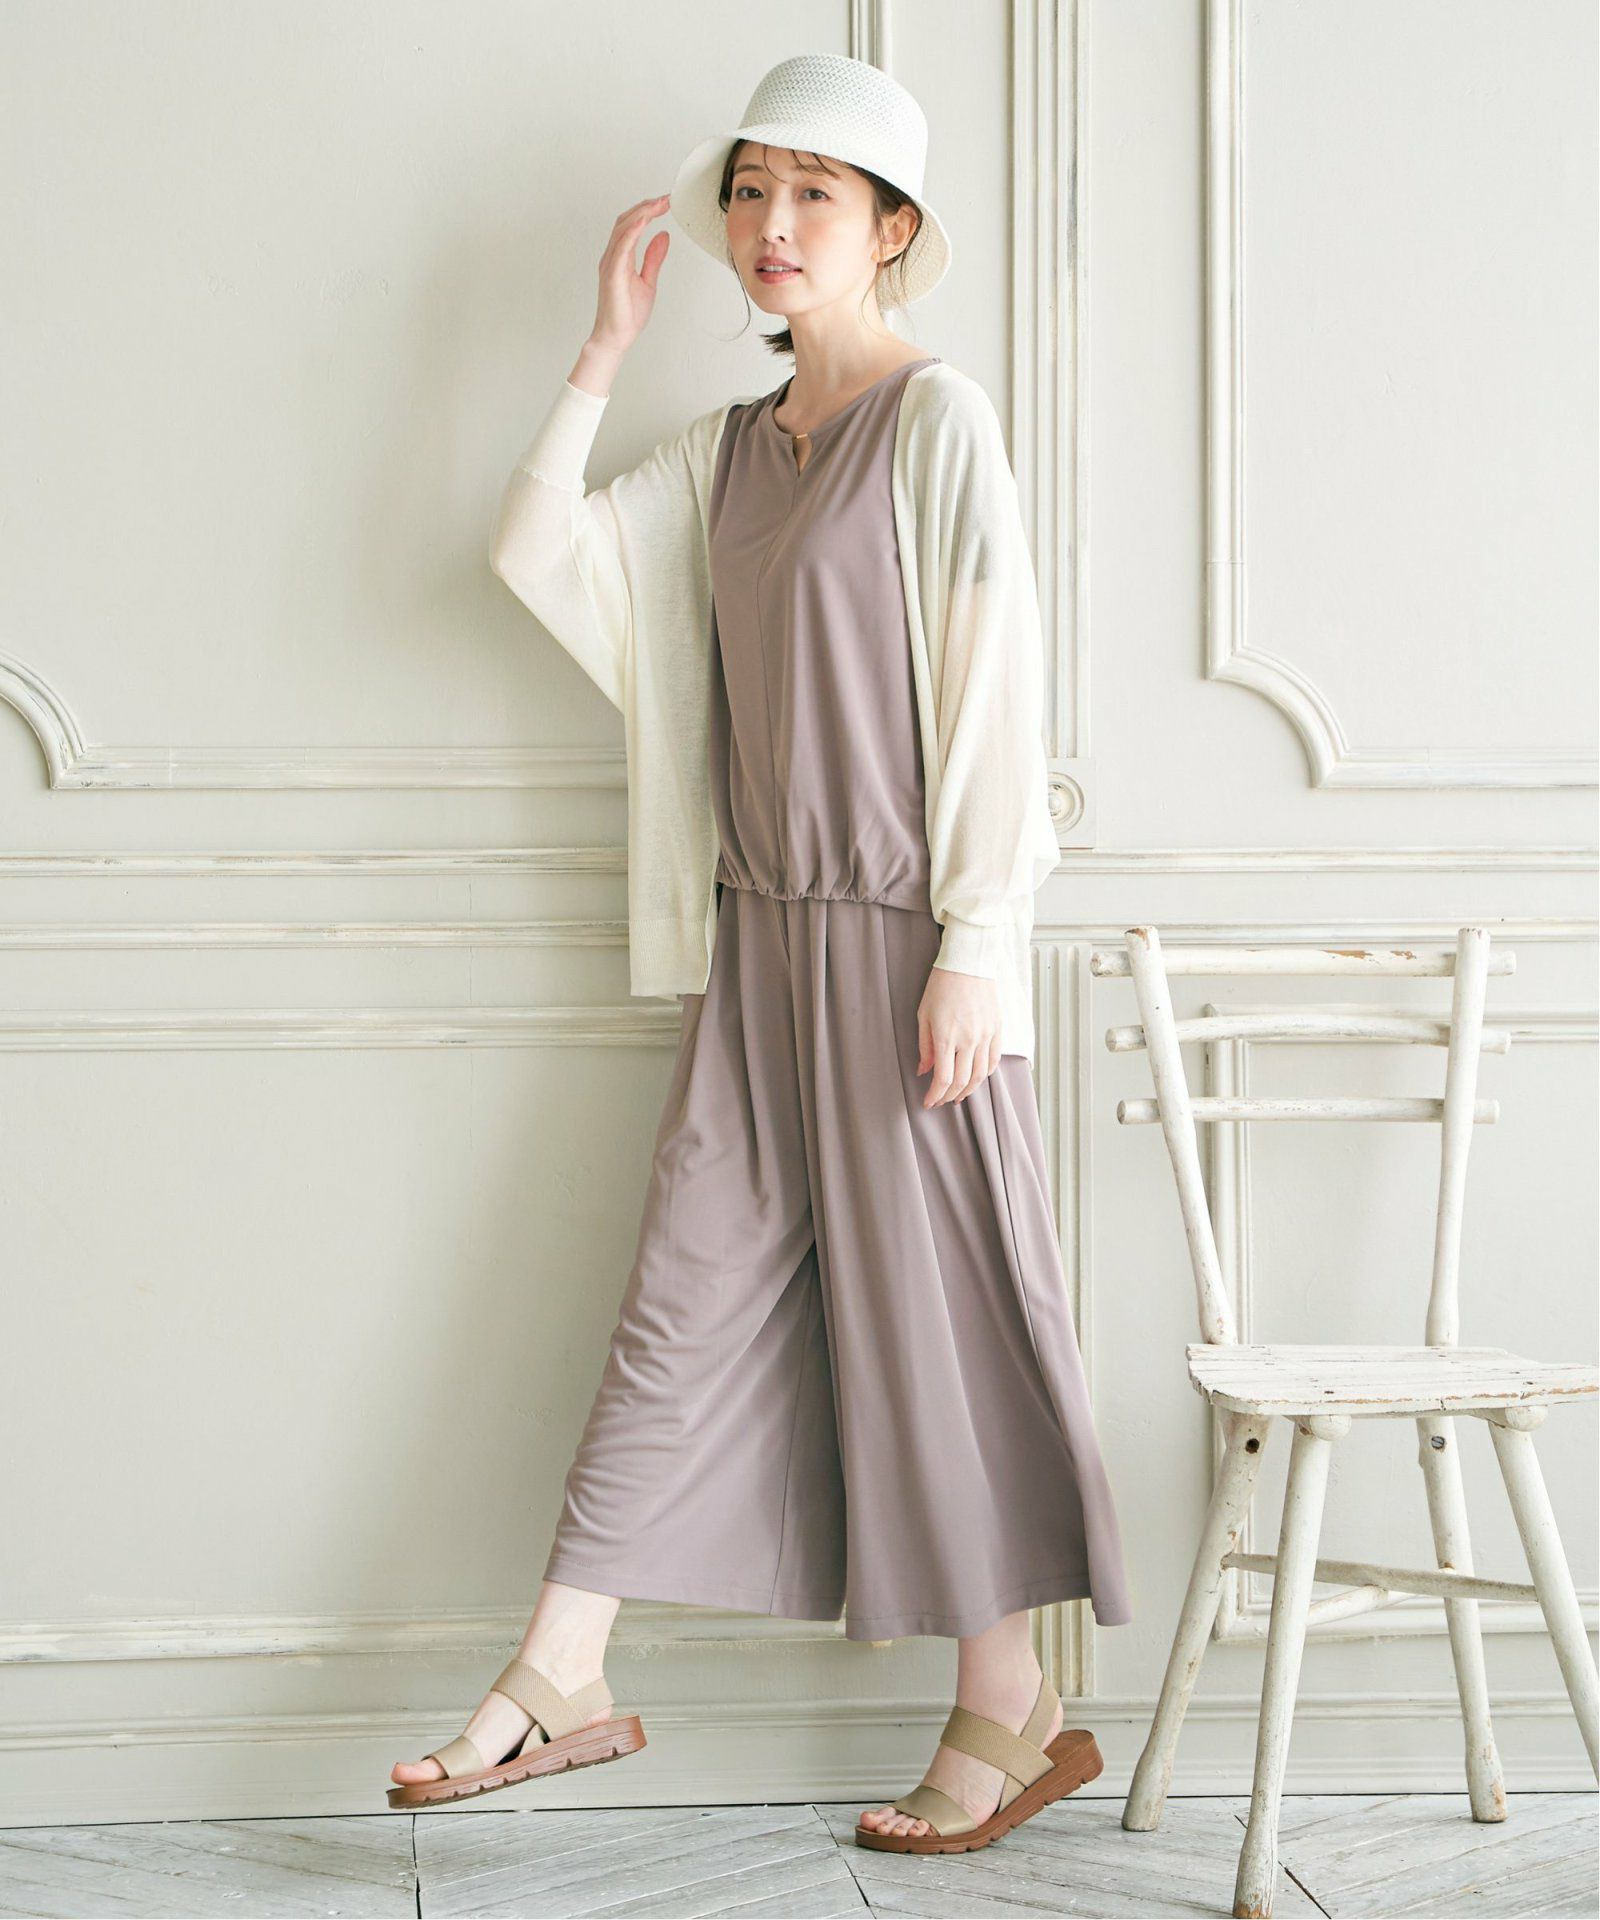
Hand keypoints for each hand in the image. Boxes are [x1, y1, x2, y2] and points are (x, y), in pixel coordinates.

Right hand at [590, 193, 671, 354]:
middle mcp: (612, 256)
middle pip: (626, 221)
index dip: (647, 210)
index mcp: (620, 257)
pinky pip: (622, 246)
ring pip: (623, 228)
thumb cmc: (627, 314)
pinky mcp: (612, 274)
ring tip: (658, 204)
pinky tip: (645, 220)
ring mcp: (610, 264)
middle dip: (645, 206)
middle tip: (665, 198)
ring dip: (642, 213)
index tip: (665, 202)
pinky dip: (633, 230)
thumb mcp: (648, 281)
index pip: (632, 225)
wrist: (616, 338)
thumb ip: (654, 258)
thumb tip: (663, 236)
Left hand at [916, 966, 1002, 1107]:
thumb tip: (923, 1071)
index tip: (928, 1103)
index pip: (943, 1079)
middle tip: (940, 1101)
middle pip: (962, 1082)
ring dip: (969, 1090)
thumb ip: (924, 1046)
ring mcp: (986, 1035)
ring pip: (981, 1075)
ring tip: (957, 1095)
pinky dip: (985, 1074)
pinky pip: (994, 1060)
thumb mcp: (923, 1015)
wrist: (968, 963)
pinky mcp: (997, 1029)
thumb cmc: (941, 986)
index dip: (935, 1095)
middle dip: (949, 1096)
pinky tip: (976, 1078)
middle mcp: (969, 1040)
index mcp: (946, 1037)